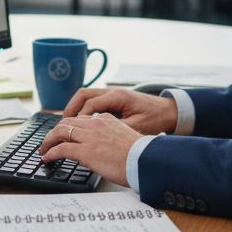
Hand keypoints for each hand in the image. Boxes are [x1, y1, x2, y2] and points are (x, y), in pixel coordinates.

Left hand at [37, 112, 138, 186]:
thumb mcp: (124, 137)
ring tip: (43, 149)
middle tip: (49, 141)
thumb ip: (111, 137)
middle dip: (55, 132)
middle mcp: (95, 124)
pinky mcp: (85, 151)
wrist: (145, 161)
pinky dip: (51, 153)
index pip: (81, 119)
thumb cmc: (140, 155)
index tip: (64, 133)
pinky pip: (61, 149)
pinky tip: (47, 158)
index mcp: (106, 119)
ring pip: (60, 133)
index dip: (69, 126)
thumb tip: (104, 147)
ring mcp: (89, 137)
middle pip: (67, 123)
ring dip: (48, 141)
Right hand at [63, 87, 177, 135]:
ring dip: (75, 110)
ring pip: (86, 97)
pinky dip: (83, 111)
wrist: (171, 112)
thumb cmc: (157, 119)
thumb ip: (117, 130)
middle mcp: (113, 92)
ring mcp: (113, 94)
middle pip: (83, 95)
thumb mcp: (137, 127)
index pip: (89, 104)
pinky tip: (80, 124)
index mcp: (118, 96)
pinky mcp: (114, 100)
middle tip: (60, 126)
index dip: (77, 118)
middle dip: (69, 110)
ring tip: (66, 126)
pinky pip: (93, 102)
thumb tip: (100, 138)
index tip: (68, 132)